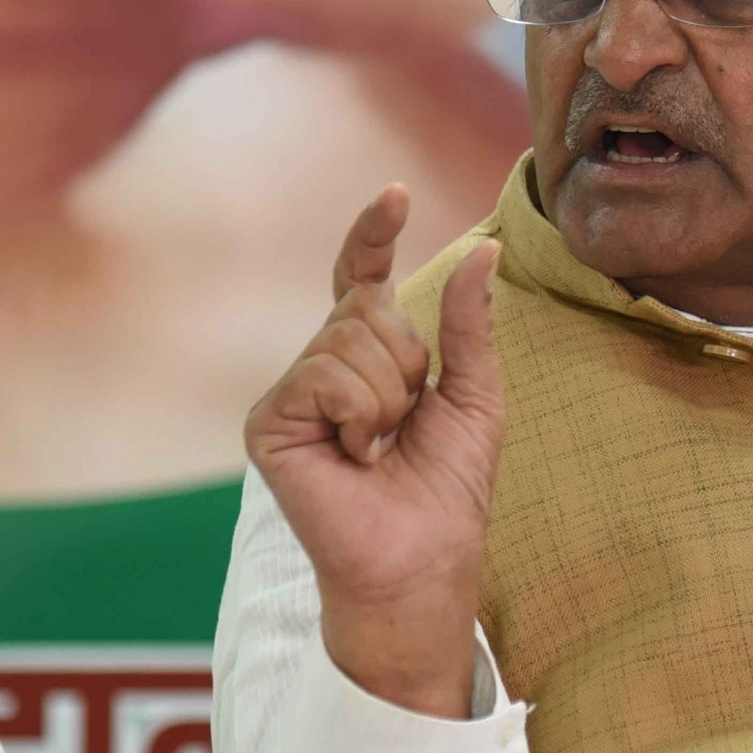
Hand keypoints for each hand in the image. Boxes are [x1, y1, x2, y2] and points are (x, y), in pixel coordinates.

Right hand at [245, 185, 504, 717]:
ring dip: (388, 395)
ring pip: (348, 339)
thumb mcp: (475, 392)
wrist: (423, 557)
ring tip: (381, 446)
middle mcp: (322, 367)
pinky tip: (356, 456)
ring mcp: (291, 394)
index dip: (372, 235)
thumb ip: (471, 323)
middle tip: (406, 424)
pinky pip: (324, 375)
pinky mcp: (268, 424)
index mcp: (367, 357)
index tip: (393, 195)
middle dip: (408, 361)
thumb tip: (485, 249)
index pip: (359, 278)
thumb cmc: (448, 486)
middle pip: (367, 308)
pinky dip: (360, 413)